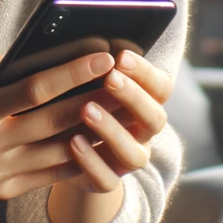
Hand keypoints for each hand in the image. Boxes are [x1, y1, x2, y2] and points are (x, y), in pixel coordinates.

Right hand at [0, 48, 127, 201]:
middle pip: (56, 122)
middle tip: (128, 81)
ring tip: (125, 110)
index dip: (71, 73)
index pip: (32, 91)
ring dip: (97, 131)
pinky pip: (52, 174)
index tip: (102, 57)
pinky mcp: (4, 192)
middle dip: (97, 100)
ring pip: (61, 152)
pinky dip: (80, 157)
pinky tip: (102, 139)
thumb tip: (2, 57)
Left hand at [63, 49, 173, 193]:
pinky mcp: (105, 182)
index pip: (161, 87)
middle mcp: (143, 133)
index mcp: (146, 103)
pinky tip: (73, 142)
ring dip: (112, 129)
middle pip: (154, 118)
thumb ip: (93, 66)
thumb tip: (85, 41)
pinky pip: (106, 179)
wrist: (60, 149)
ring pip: (134, 153)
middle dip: (133, 97)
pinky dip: (91, 161)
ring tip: (86, 109)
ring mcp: (127, 160)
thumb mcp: (85, 80)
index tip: (122, 56)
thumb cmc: (75, 100)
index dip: (145, 73)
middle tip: (110, 78)